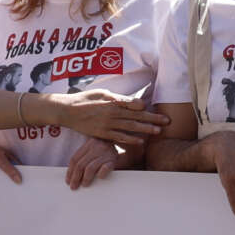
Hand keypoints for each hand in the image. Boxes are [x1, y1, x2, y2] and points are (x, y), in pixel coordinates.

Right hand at [44, 87, 168, 147]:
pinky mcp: (102, 133)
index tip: (158, 108)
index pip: (133, 104)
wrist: (67, 110)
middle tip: (166, 121)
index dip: (146, 107)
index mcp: (112, 100)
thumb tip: (136, 102)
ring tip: (158, 131)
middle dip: (152, 118)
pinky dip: (130, 139)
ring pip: (130, 126)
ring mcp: (107, 123)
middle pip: (136, 115)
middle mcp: (111, 112)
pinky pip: (118, 137)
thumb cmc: (86, 99)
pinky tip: (141, 141)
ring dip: (145, 129)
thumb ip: (119, 98)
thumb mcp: (102, 93)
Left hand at [64, 137, 121, 190]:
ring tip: (84, 185)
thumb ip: (84, 157)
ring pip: (90, 167)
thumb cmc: (105, 149)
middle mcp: (95, 147)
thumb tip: (72, 175)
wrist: (122, 139)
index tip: (68, 181)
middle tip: (74, 187)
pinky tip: (99, 178)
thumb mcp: (94, 148)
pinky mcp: (113, 159)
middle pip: (81, 164)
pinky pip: (105, 168)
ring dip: (86, 178)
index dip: (70, 171)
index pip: (74, 159)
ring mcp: (104, 153)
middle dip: (75, 177)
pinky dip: (101, 173)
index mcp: (88, 144)